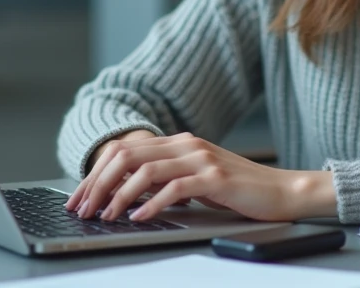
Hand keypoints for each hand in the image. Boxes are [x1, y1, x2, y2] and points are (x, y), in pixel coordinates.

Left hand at [64, 132, 336, 222]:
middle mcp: (186, 144)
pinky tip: (139, 217)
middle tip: (82, 208)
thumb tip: (126, 195)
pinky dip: (152, 204)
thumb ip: (165, 181)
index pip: (124, 150)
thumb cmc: (239, 190)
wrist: (281, 190)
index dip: (95, 173)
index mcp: (178, 142)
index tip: (78, 197)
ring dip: (119, 195)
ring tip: (105, 216)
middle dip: (98, 184)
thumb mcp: (195, 181)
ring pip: (146, 171)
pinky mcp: (215, 177)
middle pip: (128, 156)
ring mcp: (201, 158)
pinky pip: (175, 188)